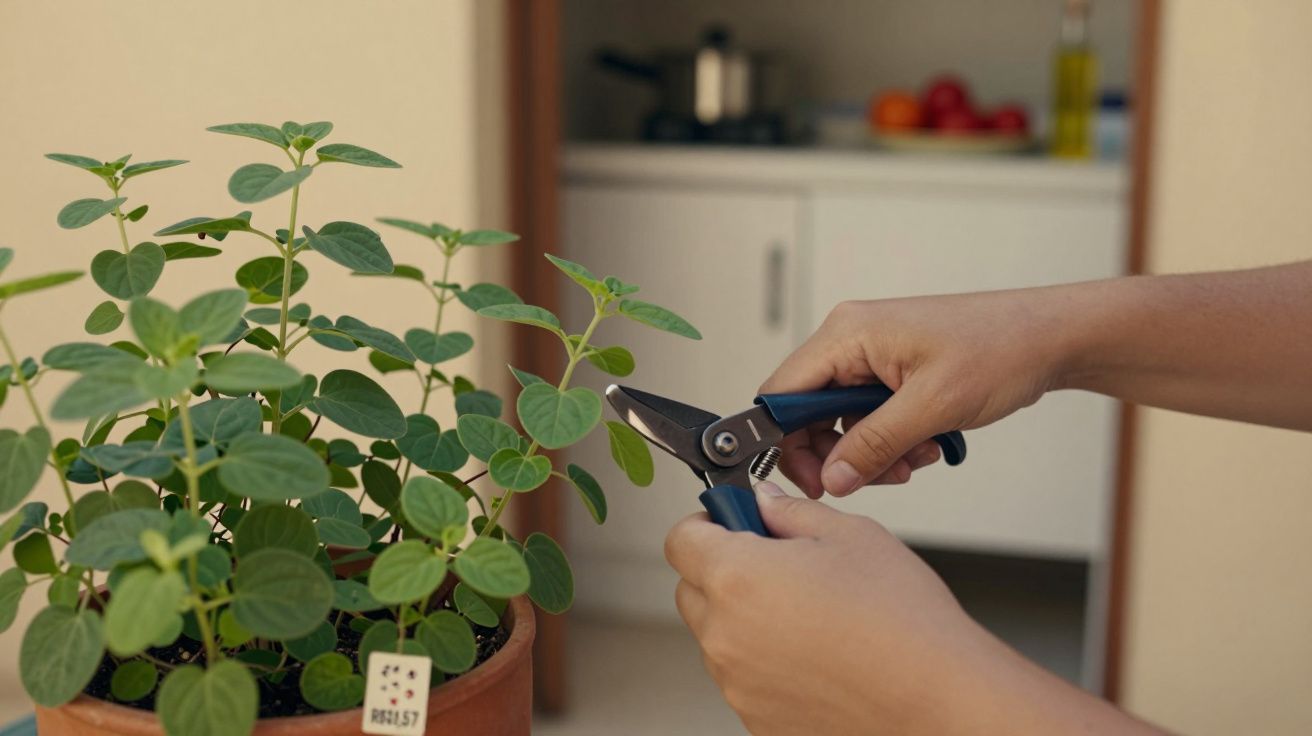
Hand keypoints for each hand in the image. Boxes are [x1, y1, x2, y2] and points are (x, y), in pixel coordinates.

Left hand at [666, 484, 1163, 735]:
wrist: (939, 702)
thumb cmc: (903, 622)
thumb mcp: (850, 535)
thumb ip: (791, 512)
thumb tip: (763, 502)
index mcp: (736, 577)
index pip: (681, 539)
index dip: (707, 521)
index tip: (732, 520)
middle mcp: (725, 635)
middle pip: (692, 590)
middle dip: (724, 570)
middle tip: (778, 564)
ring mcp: (738, 684)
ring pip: (720, 637)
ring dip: (746, 619)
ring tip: (812, 615)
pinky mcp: (757, 720)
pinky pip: (745, 678)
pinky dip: (767, 663)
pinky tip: (819, 654)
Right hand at [760, 291, 1070, 496]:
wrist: (1049, 338)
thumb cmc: (1000, 349)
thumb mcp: (933, 406)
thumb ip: (874, 445)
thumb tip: (832, 478)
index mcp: (847, 334)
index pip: (782, 393)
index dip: (785, 441)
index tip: (813, 480)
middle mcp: (850, 340)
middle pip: (807, 412)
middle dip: (838, 454)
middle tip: (868, 479)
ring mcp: (871, 356)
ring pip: (840, 422)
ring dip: (870, 453)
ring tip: (912, 461)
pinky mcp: (891, 372)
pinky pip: (868, 418)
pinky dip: (891, 442)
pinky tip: (925, 446)